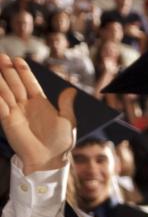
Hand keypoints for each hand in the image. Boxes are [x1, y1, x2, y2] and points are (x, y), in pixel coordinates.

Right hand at [0, 55, 74, 172]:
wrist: (51, 160)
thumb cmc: (61, 143)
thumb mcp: (67, 121)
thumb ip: (66, 104)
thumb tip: (70, 90)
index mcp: (40, 103)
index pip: (29, 83)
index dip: (23, 71)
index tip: (17, 59)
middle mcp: (25, 105)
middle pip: (15, 83)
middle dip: (8, 70)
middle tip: (1, 56)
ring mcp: (15, 112)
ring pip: (5, 91)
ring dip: (0, 79)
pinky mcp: (7, 121)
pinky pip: (0, 105)